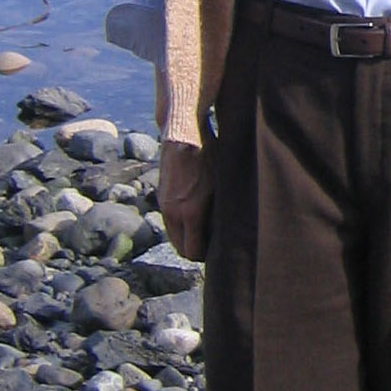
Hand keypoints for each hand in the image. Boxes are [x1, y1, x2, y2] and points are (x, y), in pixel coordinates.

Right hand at [158, 139, 213, 260]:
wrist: (184, 134)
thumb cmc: (211, 156)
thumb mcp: (223, 184)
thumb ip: (221, 211)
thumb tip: (229, 231)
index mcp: (189, 213)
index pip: (192, 252)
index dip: (206, 256)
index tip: (218, 252)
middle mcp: (172, 212)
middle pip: (181, 248)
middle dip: (195, 250)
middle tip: (213, 244)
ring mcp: (164, 204)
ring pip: (173, 235)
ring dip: (186, 237)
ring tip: (205, 230)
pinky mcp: (161, 196)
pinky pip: (169, 221)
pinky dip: (179, 225)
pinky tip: (194, 215)